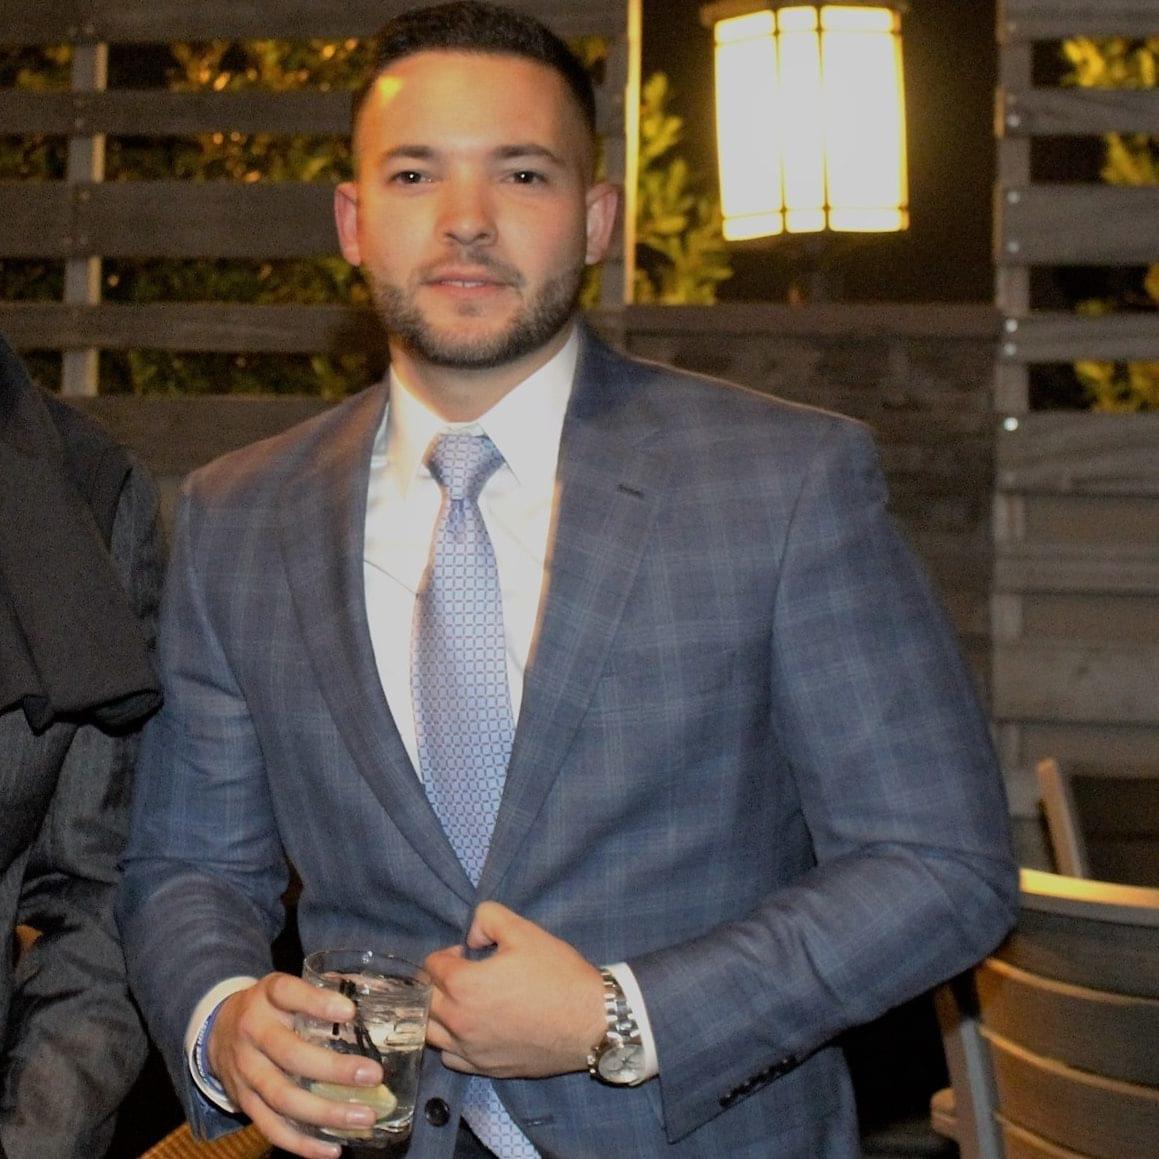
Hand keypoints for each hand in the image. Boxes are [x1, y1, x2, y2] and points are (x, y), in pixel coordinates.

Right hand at [207, 972, 383, 1158]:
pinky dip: (302, 1142)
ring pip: (283, 1097)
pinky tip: (333, 1148)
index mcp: (268, 996)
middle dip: (334, 1068)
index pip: (288, 993)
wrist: (218, 1030)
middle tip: (374, 1075)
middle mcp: (253, 1032)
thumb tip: (377, 997)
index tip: (350, 1012)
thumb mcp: (288, 987)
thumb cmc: (271, 1006)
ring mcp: (245, 1071)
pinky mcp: (243, 1102)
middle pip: (291, 1054)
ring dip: (326, 1112)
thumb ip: (324, 991)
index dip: (318, 1003)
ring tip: (364, 1117)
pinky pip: (271, 1127)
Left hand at [423, 902, 604, 1078]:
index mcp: (463, 984)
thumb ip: (487, 919)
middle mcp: (459, 1021)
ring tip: (460, 1001)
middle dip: (438, 981)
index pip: (432, 966)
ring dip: (437, 1012)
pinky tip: (470, 1029)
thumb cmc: (557, 974)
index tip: (467, 953)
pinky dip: (451, 1041)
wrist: (589, 1021)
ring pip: (430, 1032)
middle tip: (462, 973)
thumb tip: (471, 937)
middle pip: (426, 999)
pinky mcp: (484, 1069)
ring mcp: (470, 1050)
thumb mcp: (524, 930)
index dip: (447, 953)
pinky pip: (449, 1057)